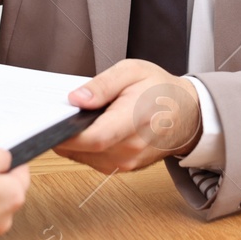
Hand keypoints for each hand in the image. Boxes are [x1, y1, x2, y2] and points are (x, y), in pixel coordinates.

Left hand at [53, 59, 201, 173]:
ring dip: (74, 140)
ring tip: (82, 118)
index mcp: (134, 120)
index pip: (94, 138)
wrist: (188, 113)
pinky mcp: (123, 168)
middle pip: (82, 150)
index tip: (52, 121)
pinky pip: (92, 160)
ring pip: (83, 157)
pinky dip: (85, 147)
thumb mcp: (132, 71)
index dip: (68, 133)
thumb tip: (76, 99)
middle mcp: (130, 148)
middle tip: (62, 112)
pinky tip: (92, 129)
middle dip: (65, 132)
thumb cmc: (161, 91)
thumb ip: (102, 84)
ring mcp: (127, 162)